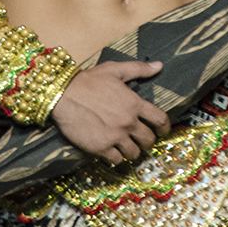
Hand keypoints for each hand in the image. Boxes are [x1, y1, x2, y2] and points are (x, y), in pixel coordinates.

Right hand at [49, 59, 170, 163]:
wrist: (62, 95)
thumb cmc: (88, 80)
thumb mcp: (114, 70)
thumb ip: (139, 69)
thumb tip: (159, 65)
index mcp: (134, 103)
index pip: (160, 119)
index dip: (165, 127)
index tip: (163, 131)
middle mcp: (128, 122)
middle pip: (148, 140)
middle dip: (147, 140)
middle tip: (141, 139)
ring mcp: (115, 137)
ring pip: (134, 153)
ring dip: (132, 151)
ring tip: (126, 147)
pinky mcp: (100, 148)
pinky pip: (116, 160)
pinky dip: (116, 158)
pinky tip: (111, 151)